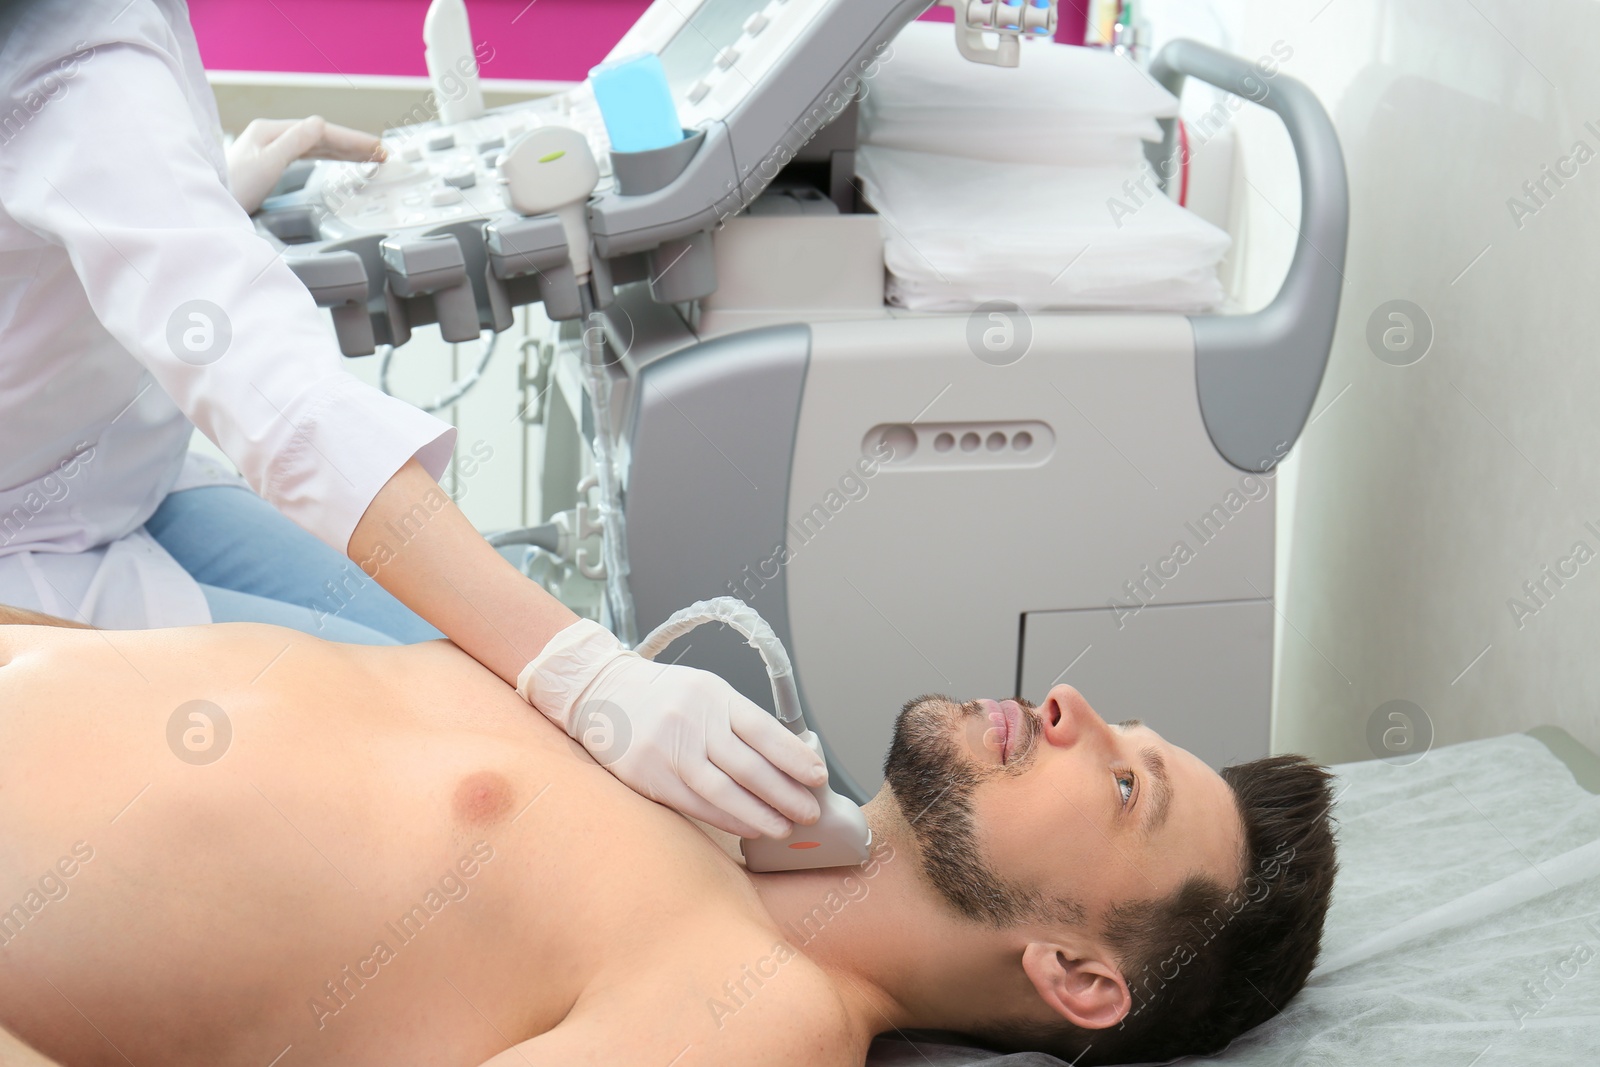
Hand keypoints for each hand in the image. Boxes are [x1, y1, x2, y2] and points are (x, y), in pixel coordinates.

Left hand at [225, 116, 385, 213]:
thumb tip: (321, 124)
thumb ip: (294, 143)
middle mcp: (271, 136)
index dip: (351, 139)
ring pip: (316, 146)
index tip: (376, 148)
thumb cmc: (231, 188)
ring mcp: (270, 149)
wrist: (207, 205)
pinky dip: (328, 157)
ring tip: (370, 156)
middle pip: (321, 136)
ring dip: (344, 150)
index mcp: (271, 131)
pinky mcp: (269, 165)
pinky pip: (308, 156)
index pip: (321, 131)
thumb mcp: (266, 164)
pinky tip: (338, 159)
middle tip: (382, 153)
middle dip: (353, 144)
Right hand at [517, 619, 826, 838]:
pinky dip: (725, 818)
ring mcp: (668, 750)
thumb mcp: (706, 691)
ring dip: (758, 814)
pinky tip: (747, 827)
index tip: (818, 777)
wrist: (601, 691)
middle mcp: (692, 721)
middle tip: (810, 812)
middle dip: (785, 793)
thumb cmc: (665, 695)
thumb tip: (787, 758)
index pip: (763, 730)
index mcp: (713, 696)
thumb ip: (739, 720)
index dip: (794, 757)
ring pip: (723, 791)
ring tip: (783, 828)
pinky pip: (695, 804)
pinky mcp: (648, 775)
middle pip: (748, 766)